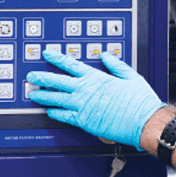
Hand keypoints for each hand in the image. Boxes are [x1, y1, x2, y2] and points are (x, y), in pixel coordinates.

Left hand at [26, 50, 165, 148]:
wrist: (144, 121)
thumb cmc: (140, 101)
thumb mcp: (130, 76)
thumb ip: (116, 65)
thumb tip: (106, 56)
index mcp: (97, 77)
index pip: (71, 64)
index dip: (56, 58)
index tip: (46, 54)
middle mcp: (87, 90)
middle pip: (58, 81)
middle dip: (42, 77)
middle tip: (31, 76)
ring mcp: (84, 106)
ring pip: (57, 99)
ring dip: (44, 96)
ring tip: (33, 94)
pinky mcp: (85, 121)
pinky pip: (65, 116)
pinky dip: (55, 113)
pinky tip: (49, 112)